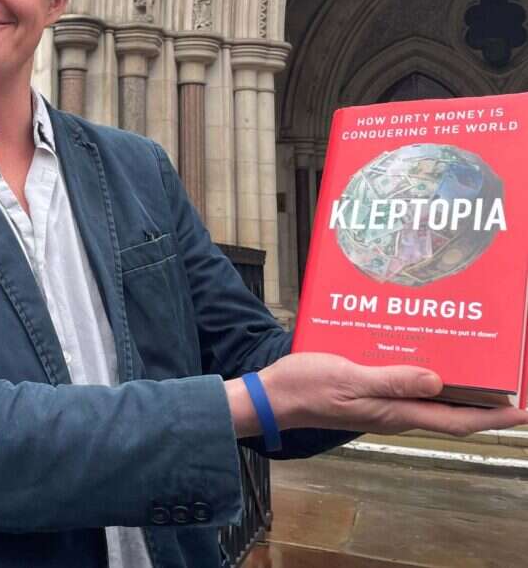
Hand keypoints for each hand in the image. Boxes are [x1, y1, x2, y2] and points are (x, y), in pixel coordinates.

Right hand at [227, 352, 527, 437]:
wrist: (271, 398)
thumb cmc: (304, 388)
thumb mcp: (348, 380)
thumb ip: (391, 381)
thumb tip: (437, 381)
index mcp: (393, 412)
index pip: (456, 420)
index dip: (494, 417)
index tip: (525, 410)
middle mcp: (393, 410)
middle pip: (450, 410)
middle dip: (484, 401)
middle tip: (510, 382)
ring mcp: (380, 403)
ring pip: (430, 397)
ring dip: (456, 386)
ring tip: (477, 365)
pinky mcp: (366, 391)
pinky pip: (405, 384)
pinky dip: (424, 373)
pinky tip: (424, 353)